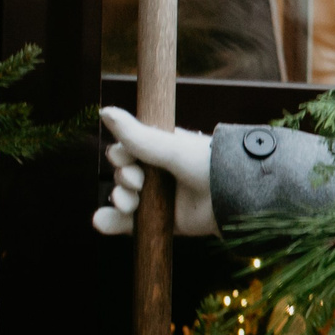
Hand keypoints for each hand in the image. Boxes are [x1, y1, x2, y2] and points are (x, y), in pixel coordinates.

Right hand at [93, 108, 215, 237]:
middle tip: (138, 184)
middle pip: (121, 174)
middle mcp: (156, 172)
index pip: (124, 150)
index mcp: (158, 149)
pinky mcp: (160, 221)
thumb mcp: (169, 149)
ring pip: (122, 198)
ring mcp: (157, 198)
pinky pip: (128, 223)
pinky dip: (112, 222)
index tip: (127, 159)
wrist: (233, 198)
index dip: (120, 156)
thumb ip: (136, 136)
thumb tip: (104, 111)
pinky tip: (101, 221)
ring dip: (118, 200)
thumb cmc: (206, 165)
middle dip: (123, 179)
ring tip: (130, 204)